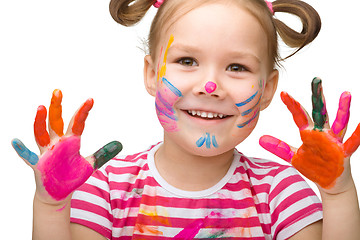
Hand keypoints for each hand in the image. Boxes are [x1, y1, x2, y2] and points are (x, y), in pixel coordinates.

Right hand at [12, 90, 121, 202]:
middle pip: (56, 122)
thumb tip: (120, 144)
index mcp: (70, 141)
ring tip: (41, 107)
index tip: (90, 100)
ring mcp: (47, 153)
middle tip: (58, 91)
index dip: (83, 112)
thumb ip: (103, 153)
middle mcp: (57, 143)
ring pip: (41, 134)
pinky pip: (28, 156)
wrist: (59, 193)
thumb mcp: (90, 164)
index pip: (77, 123)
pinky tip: (15, 141)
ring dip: (41, 122)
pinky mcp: (39, 165)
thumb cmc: (72, 176)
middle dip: (57, 107)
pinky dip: (22, 149)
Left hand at [259, 78, 359, 193]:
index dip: (292, 105)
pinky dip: (358, 133)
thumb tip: (260, 139)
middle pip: (320, 112)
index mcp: (310, 133)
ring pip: (339, 122)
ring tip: (345, 94)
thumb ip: (279, 147)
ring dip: (342, 108)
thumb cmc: (313, 167)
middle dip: (318, 97)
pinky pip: (352, 141)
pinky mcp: (343, 151)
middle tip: (316, 80)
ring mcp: (334, 141)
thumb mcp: (293, 157)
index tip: (283, 94)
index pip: (300, 115)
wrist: (329, 182)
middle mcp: (323, 133)